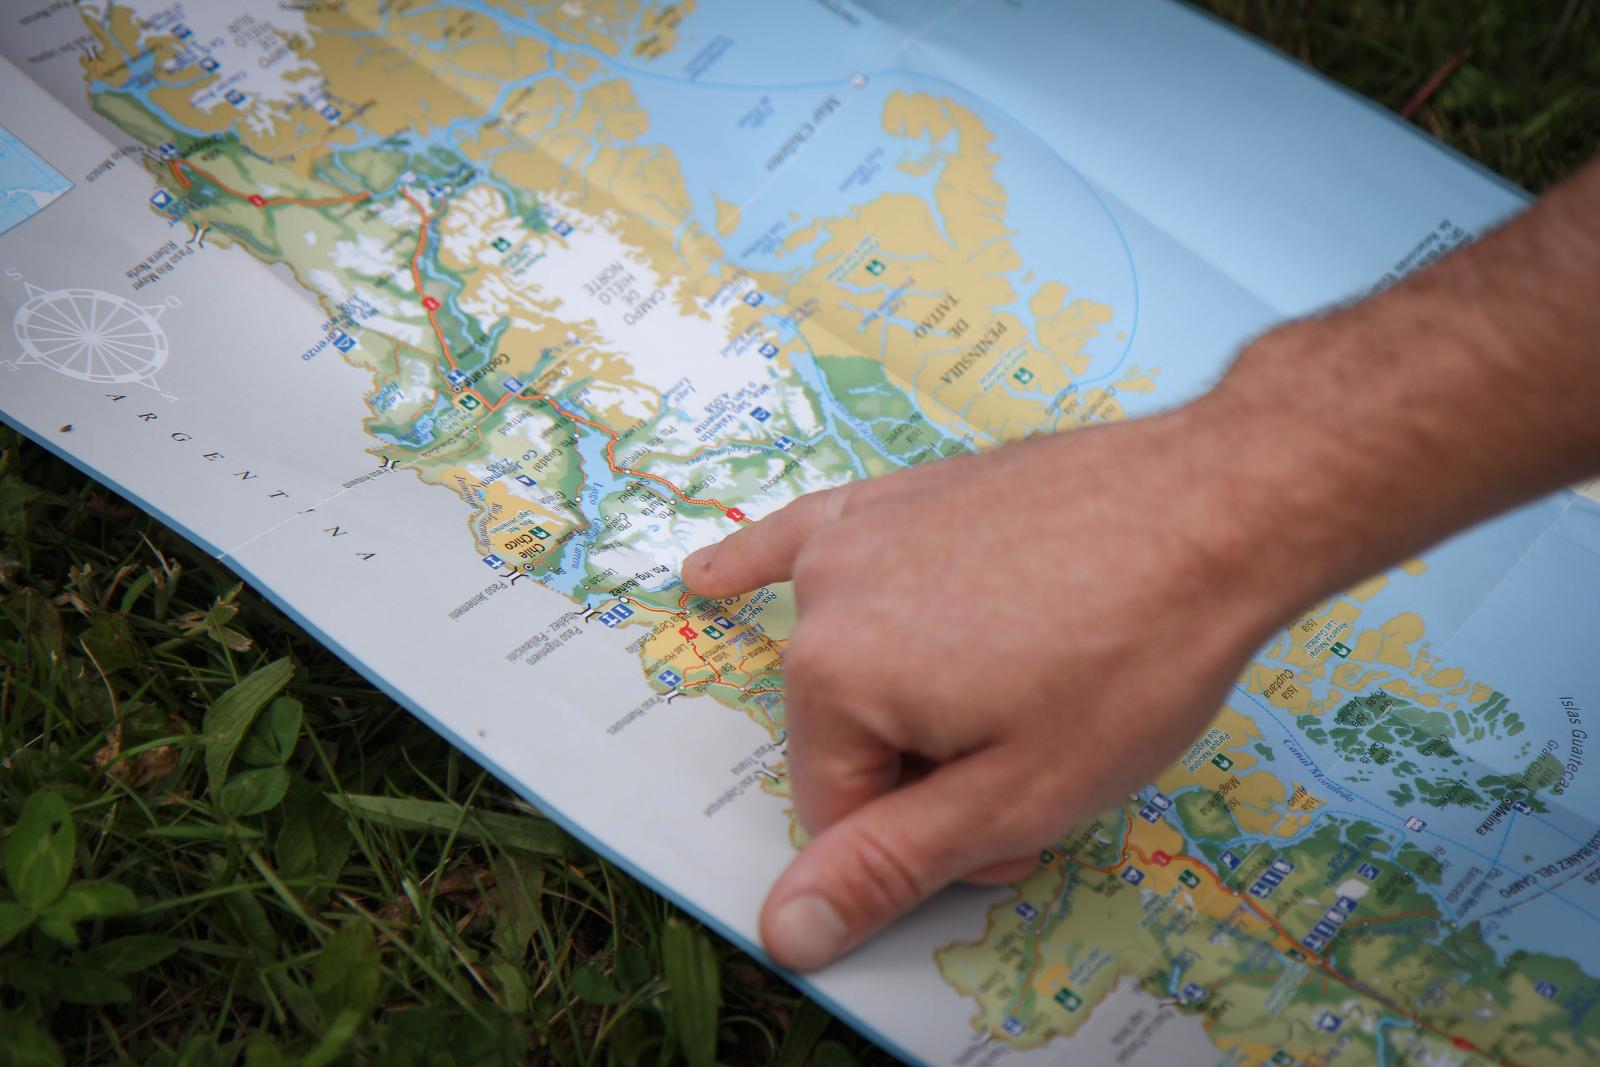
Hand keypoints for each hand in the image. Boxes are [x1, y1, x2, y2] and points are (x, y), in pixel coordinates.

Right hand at [682, 397, 1307, 971]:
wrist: (1216, 506)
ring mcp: (859, 532)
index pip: (842, 813)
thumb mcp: (1018, 794)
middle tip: (1041, 749)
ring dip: (918, 695)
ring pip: (857, 661)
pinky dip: (762, 563)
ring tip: (1017, 678)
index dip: (932, 838)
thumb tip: (782, 931)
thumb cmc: (1131, 659)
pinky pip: (809, 536)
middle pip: (850, 735)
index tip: (1017, 822)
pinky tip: (706, 577)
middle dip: (932, 767)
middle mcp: (825, 596)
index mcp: (834, 677)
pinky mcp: (899, 493)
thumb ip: (890, 863)